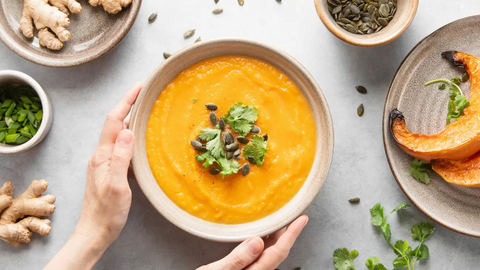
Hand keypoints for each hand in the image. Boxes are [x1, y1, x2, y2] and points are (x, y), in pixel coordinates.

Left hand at [44, 83, 141, 269]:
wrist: (95, 230)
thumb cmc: (107, 211)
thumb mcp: (116, 185)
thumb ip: (120, 158)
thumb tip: (127, 130)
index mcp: (102, 155)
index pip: (114, 121)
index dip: (126, 102)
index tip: (138, 87)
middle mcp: (101, 155)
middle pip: (114, 123)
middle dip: (127, 105)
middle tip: (143, 93)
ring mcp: (104, 162)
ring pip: (116, 133)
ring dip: (128, 118)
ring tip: (142, 109)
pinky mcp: (109, 170)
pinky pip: (119, 145)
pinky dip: (129, 134)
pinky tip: (137, 136)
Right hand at [198, 215, 308, 269]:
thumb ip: (237, 259)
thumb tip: (258, 242)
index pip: (278, 252)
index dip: (292, 234)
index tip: (302, 219)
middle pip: (277, 251)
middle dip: (286, 232)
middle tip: (289, 212)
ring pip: (269, 253)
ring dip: (275, 236)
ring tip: (277, 219)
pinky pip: (259, 255)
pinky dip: (263, 241)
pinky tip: (258, 234)